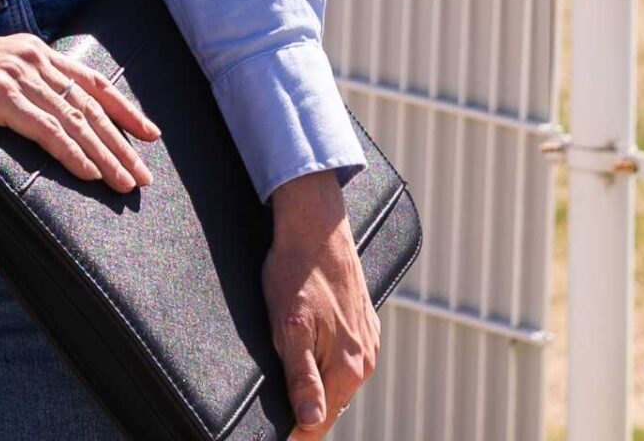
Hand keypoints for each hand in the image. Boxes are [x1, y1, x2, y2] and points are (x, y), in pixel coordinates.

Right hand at [0, 32, 158, 190]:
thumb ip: (24, 100)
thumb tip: (58, 133)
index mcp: (31, 50)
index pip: (89, 80)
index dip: (123, 108)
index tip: (149, 135)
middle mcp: (27, 55)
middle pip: (87, 103)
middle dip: (121, 142)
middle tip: (144, 176)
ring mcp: (12, 71)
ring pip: (71, 117)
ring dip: (103, 154)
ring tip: (125, 183)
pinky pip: (43, 127)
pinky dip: (70, 152)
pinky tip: (88, 173)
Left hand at [264, 172, 377, 431]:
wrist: (316, 224)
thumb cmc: (297, 271)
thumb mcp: (289, 325)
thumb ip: (301, 377)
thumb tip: (309, 421)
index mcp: (348, 366)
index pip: (322, 421)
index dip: (297, 432)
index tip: (276, 434)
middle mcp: (364, 358)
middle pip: (332, 402)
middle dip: (306, 409)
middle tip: (277, 406)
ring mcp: (367, 339)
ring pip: (339, 378)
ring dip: (317, 384)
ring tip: (291, 381)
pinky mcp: (364, 321)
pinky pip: (345, 354)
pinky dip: (327, 360)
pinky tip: (310, 348)